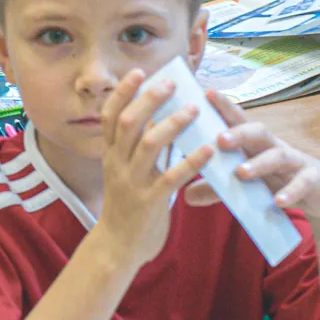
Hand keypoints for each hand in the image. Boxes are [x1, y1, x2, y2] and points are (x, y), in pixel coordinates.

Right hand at [95, 69, 215, 269]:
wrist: (118, 247)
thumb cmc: (128, 205)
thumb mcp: (125, 171)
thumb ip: (139, 146)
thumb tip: (157, 115)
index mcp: (110, 155)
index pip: (111, 116)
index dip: (123, 92)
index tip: (140, 72)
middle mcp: (117, 165)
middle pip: (129, 123)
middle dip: (150, 99)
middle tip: (172, 83)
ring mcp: (132, 183)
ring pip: (149, 145)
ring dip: (173, 123)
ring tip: (194, 109)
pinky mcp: (150, 202)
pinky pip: (172, 177)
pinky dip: (191, 161)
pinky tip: (208, 148)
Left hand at [185, 91, 319, 220]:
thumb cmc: (278, 180)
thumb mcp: (247, 186)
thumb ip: (218, 190)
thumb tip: (185, 195)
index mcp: (255, 145)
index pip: (237, 120)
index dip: (223, 106)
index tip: (205, 92)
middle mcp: (274, 147)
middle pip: (258, 132)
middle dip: (239, 133)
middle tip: (219, 140)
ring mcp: (295, 162)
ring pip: (279, 155)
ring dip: (260, 163)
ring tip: (242, 173)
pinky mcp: (312, 180)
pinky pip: (303, 183)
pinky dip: (291, 192)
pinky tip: (278, 202)